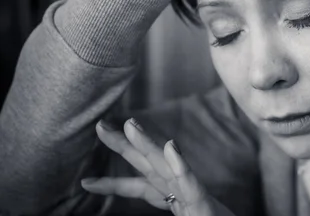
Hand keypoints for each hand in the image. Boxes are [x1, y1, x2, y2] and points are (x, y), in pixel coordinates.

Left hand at [82, 119, 234, 215]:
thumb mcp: (179, 213)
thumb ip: (161, 201)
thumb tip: (146, 197)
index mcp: (168, 196)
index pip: (136, 187)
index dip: (110, 184)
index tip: (85, 182)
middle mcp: (176, 189)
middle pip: (146, 164)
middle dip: (123, 144)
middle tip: (100, 126)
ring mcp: (189, 191)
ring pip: (165, 165)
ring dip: (148, 144)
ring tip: (130, 126)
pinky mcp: (201, 199)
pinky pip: (190, 180)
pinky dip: (180, 163)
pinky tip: (172, 146)